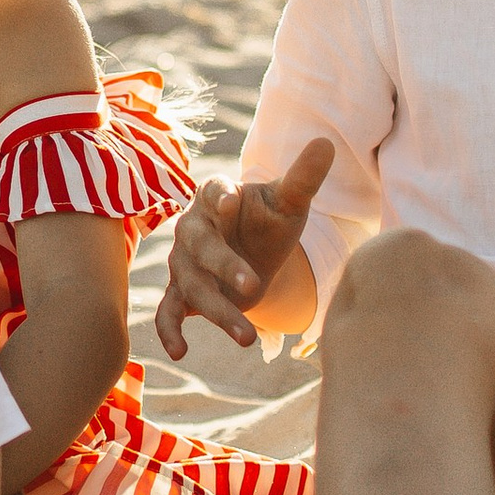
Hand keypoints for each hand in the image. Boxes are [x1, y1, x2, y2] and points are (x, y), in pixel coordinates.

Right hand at [156, 140, 333, 357]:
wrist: (256, 252)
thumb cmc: (270, 220)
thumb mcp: (289, 202)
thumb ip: (303, 177)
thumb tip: (326, 143)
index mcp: (216, 194)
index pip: (213, 192)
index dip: (220, 197)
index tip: (232, 202)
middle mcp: (193, 226)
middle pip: (200, 245)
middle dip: (224, 266)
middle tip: (253, 285)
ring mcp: (183, 262)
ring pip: (192, 285)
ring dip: (218, 311)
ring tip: (248, 337)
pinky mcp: (181, 292)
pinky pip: (168, 311)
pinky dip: (169, 331)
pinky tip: (181, 352)